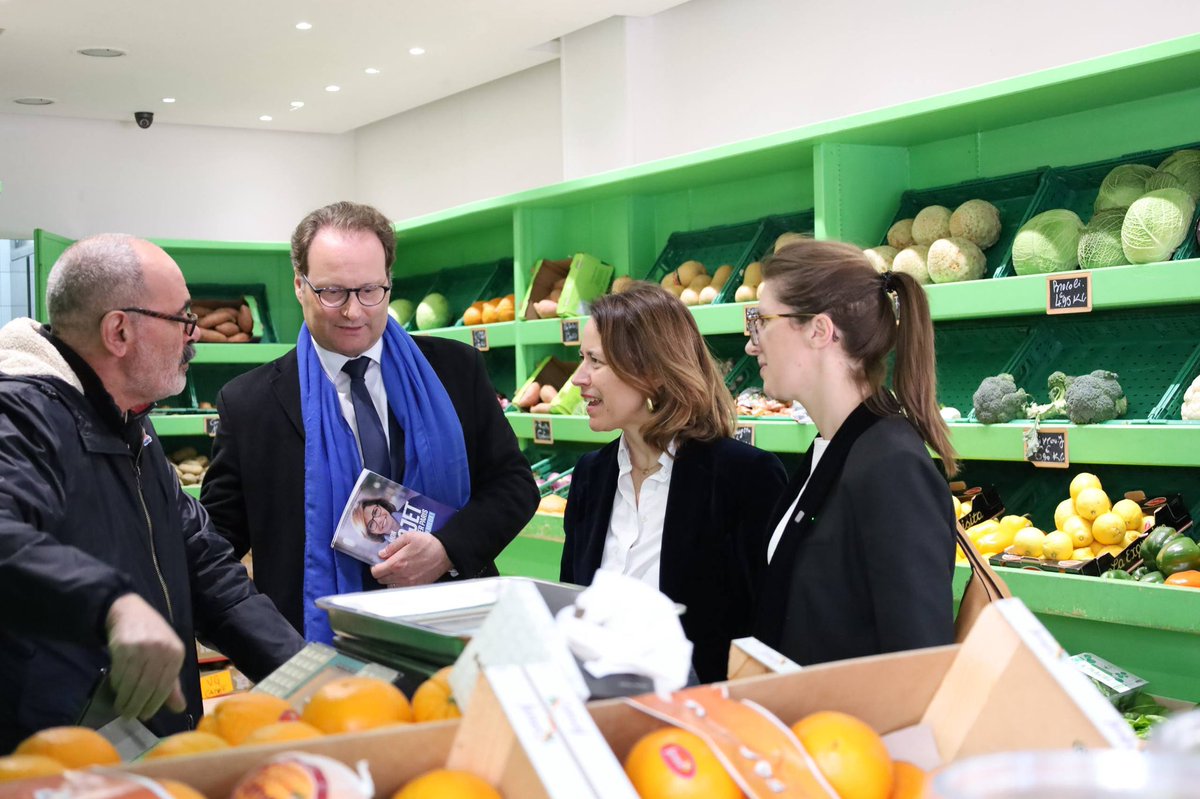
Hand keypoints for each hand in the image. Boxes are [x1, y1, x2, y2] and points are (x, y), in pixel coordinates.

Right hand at [105, 593, 186, 719]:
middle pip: (149, 686)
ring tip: (121, 708)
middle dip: (138, 705)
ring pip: (133, 682)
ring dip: (125, 699)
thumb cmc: (153, 636)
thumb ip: (172, 683)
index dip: (155, 703)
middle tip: (129, 716)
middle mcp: (161, 650)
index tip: (146, 716)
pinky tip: (116, 691)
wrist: (130, 611)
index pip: (166, 685)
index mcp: (176, 653)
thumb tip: (179, 708)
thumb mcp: (167, 656)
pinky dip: (117, 686)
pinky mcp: (124, 647)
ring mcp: (143, 648)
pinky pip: (120, 673)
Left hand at [371, 534, 452, 586]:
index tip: (379, 562)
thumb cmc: (427, 543)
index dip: (375, 567)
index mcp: (396, 563)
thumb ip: (392, 546)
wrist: (445, 553)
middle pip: (381, 580)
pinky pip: (401, 588)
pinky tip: (405, 575)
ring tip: (397, 570)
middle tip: (388, 564)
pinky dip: (399, 583)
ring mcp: (409, 583)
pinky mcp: (417, 586)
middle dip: (382, 572)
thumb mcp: (408, 537)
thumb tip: (381, 554)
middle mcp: (401, 576)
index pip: (375, 572)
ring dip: (390, 579)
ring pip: (390, 586)